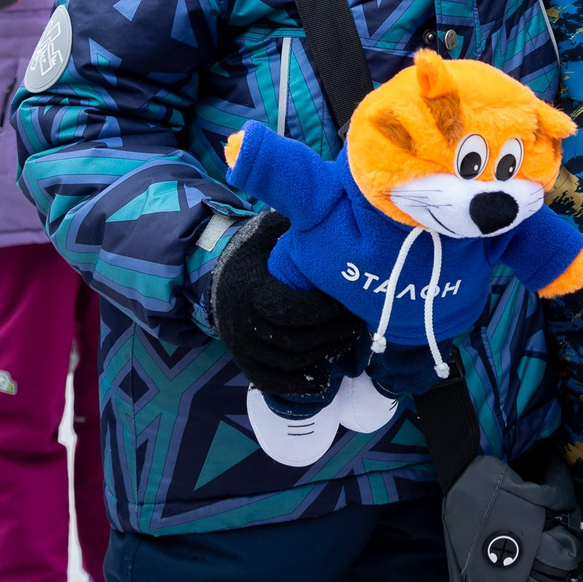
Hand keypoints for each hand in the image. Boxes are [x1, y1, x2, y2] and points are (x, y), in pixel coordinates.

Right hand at [211, 212, 366, 396]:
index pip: (289, 308)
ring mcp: (241, 347)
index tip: (346, 297)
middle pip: (294, 340)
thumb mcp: (270, 229)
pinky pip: (274, 383)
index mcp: (249, 287)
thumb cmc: (259, 251)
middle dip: (332, 333)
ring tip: (351, 337)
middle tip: (359, 320)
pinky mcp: (246, 364)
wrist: (223, 280)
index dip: (323, 308)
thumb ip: (293, 218)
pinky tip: (325, 375)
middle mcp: (241, 322)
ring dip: (325, 354)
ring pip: (290, 362)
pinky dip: (301, 383)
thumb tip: (327, 198)